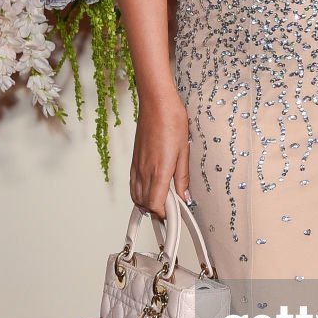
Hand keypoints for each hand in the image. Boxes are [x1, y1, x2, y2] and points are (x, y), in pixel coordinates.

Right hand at [130, 87, 192, 218]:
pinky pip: (133, 184)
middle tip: (172, 209)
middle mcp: (144, 171)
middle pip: (144, 204)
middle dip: (157, 211)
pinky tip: (151, 189)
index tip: (175, 215)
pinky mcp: (134, 160)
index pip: (155, 206)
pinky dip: (140, 192)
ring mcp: (137, 166)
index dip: (165, 215)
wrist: (156, 102)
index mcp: (158, 171)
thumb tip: (184, 197)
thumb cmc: (171, 121)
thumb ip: (182, 178)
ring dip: (148, 203)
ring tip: (163, 200)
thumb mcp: (184, 152)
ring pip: (136, 196)